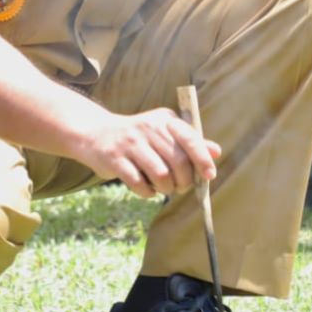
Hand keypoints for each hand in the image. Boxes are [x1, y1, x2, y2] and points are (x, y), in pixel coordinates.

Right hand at [74, 108, 221, 198]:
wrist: (95, 134)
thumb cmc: (137, 137)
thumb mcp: (162, 132)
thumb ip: (189, 141)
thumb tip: (216, 151)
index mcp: (163, 120)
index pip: (190, 138)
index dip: (202, 159)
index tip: (209, 175)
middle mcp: (147, 128)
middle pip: (178, 162)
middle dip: (184, 181)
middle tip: (180, 187)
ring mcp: (129, 143)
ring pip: (161, 175)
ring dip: (166, 189)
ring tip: (163, 188)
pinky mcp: (114, 159)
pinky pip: (140, 184)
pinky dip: (148, 192)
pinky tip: (147, 189)